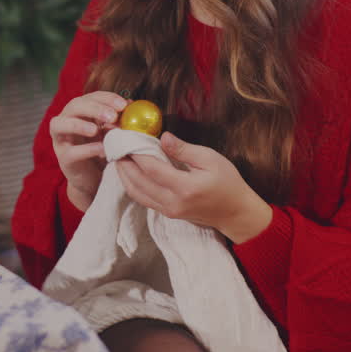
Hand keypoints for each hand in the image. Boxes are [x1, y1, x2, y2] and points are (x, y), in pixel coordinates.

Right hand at [50, 91, 127, 210]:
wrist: (94, 179)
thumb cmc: (103, 150)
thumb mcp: (112, 133)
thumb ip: (119, 119)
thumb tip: (131, 103)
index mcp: (79, 111)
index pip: (90, 97)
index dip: (106, 98)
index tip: (123, 105)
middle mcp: (66, 121)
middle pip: (74, 106)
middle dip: (93, 109)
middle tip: (112, 116)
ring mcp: (61, 140)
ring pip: (59, 125)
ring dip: (78, 125)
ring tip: (95, 130)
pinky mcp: (63, 159)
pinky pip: (71, 152)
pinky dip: (86, 149)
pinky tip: (101, 149)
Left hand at [117, 132, 272, 243]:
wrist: (235, 212)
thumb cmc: (227, 182)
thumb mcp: (210, 159)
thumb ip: (183, 149)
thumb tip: (162, 137)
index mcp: (184, 187)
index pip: (150, 168)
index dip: (135, 152)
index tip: (126, 138)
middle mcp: (172, 202)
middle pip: (137, 181)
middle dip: (123, 163)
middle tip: (115, 146)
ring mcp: (168, 210)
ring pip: (136, 192)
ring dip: (124, 175)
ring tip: (118, 157)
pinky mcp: (167, 213)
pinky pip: (143, 199)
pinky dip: (132, 184)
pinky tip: (129, 172)